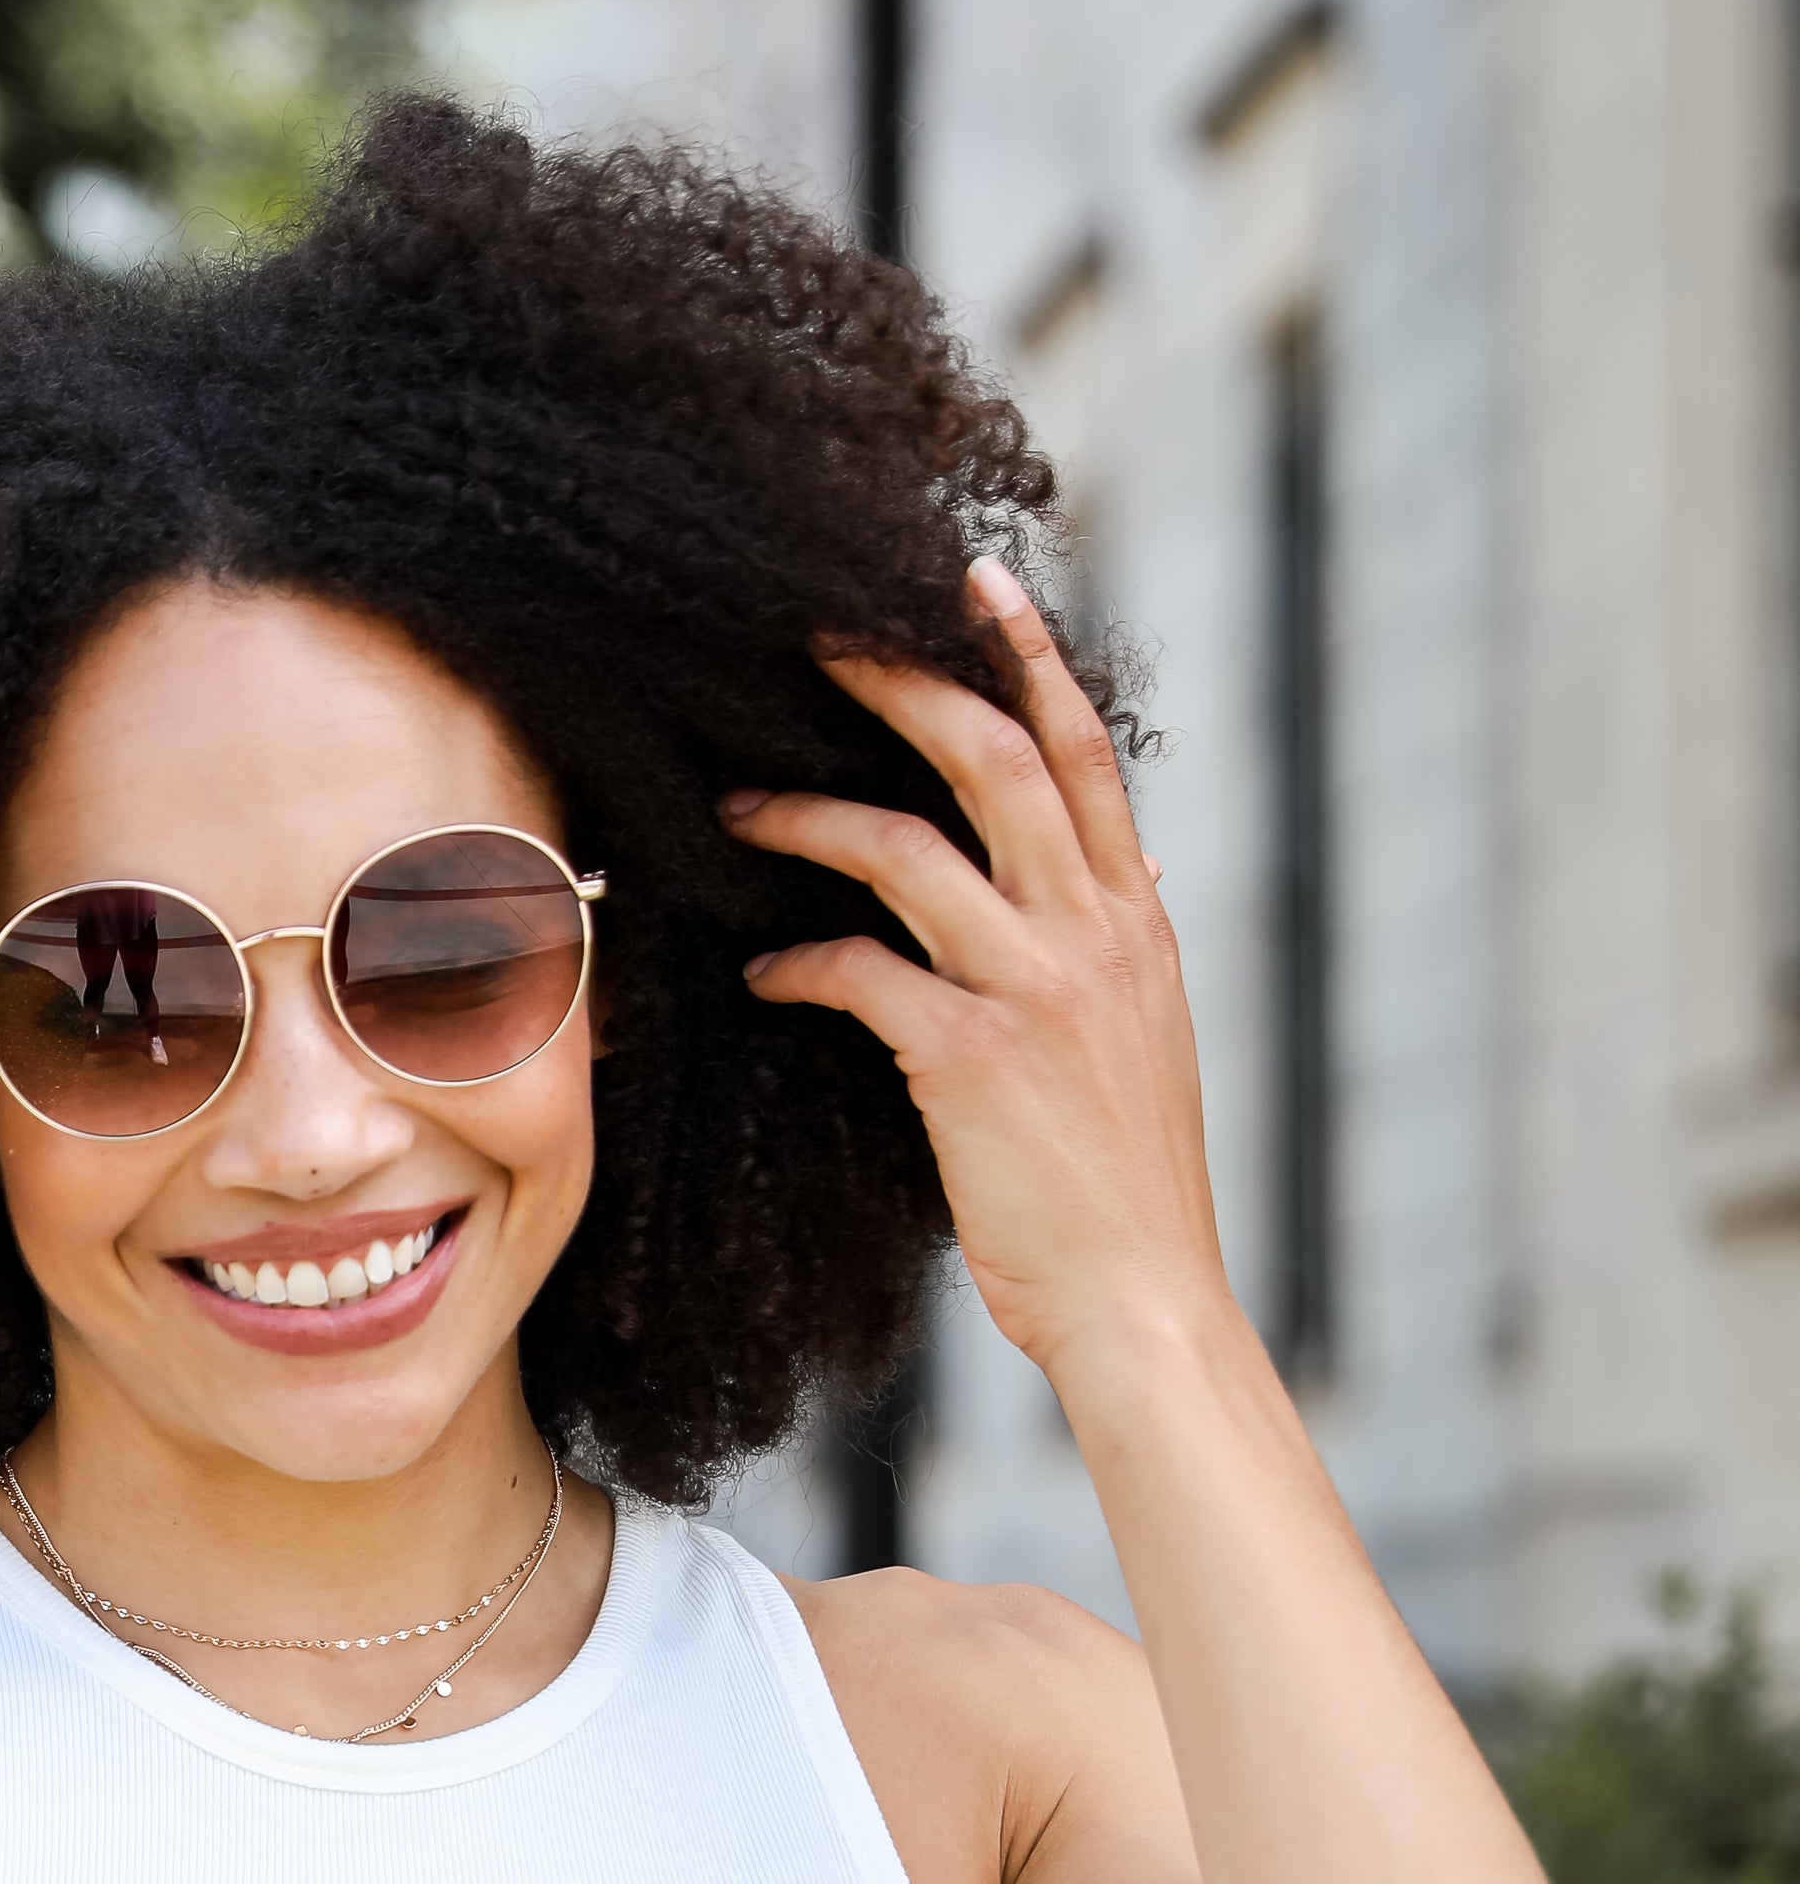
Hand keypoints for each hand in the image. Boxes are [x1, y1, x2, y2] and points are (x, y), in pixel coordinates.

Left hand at [723, 557, 1228, 1383]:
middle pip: (993, 757)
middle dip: (899, 683)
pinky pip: (862, 971)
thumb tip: (1087, 899)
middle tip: (816, 639)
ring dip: (808, 816)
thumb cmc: (1124, 1193)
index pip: (1086, 753)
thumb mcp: (1140, 1049)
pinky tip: (762, 973)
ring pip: (909, 847)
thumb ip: (1107, 961)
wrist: (1145, 1300)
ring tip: (738, 808)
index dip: (1029, 657)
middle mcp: (1096, 934)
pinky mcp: (972, 1058)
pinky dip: (800, 962)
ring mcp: (1036, 990)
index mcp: (1138, 923)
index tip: (974, 583)